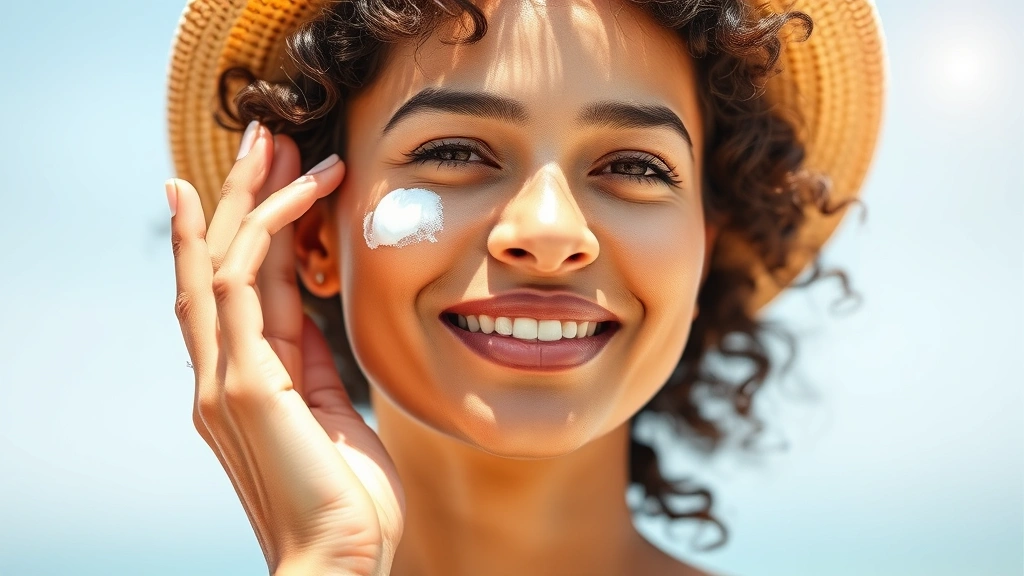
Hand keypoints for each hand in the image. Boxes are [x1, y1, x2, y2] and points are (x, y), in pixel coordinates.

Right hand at [167, 124, 404, 575]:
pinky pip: (244, 288)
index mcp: (246, 384)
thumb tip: (315, 319)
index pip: (239, 289)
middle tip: (260, 135)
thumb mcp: (335, 417)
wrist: (339, 563)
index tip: (267, 177)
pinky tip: (284, 192)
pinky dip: (259, 232)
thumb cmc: (348, 501)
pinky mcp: (246, 384)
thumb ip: (316, 368)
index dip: (248, 228)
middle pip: (218, 263)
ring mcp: (226, 379)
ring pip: (223, 262)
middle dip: (236, 195)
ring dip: (248, 197)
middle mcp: (223, 375)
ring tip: (275, 143)